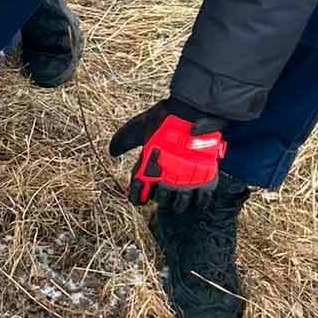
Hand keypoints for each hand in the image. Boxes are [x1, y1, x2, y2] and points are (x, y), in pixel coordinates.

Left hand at [109, 99, 225, 211]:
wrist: (194, 112)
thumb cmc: (166, 118)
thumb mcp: (139, 127)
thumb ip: (125, 140)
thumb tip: (112, 151)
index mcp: (148, 168)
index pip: (138, 191)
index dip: (136, 197)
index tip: (137, 199)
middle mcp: (166, 178)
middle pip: (160, 199)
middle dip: (160, 199)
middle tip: (162, 197)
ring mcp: (186, 180)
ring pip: (180, 204)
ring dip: (177, 205)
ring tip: (178, 204)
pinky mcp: (205, 178)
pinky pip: (202, 199)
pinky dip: (199, 203)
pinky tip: (197, 201)